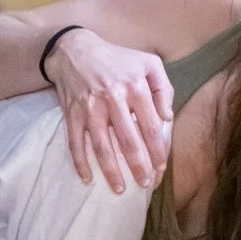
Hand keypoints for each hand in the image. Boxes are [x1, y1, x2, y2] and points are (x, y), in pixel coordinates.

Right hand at [46, 28, 173, 192]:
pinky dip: (80, 162)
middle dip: (138, 166)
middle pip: (128, 140)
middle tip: (145, 184)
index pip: (150, 125)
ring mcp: (90, 107)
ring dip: (111, 170)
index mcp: (135, 86)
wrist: (74, 49)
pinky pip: (75, 142)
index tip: (161, 167)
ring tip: (120, 189)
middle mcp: (113, 97)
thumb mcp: (148, 62)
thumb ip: (164, 88)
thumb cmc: (116, 58)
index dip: (157, 149)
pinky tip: (87, 178)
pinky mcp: (72, 113)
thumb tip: (168, 117)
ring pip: (102, 145)